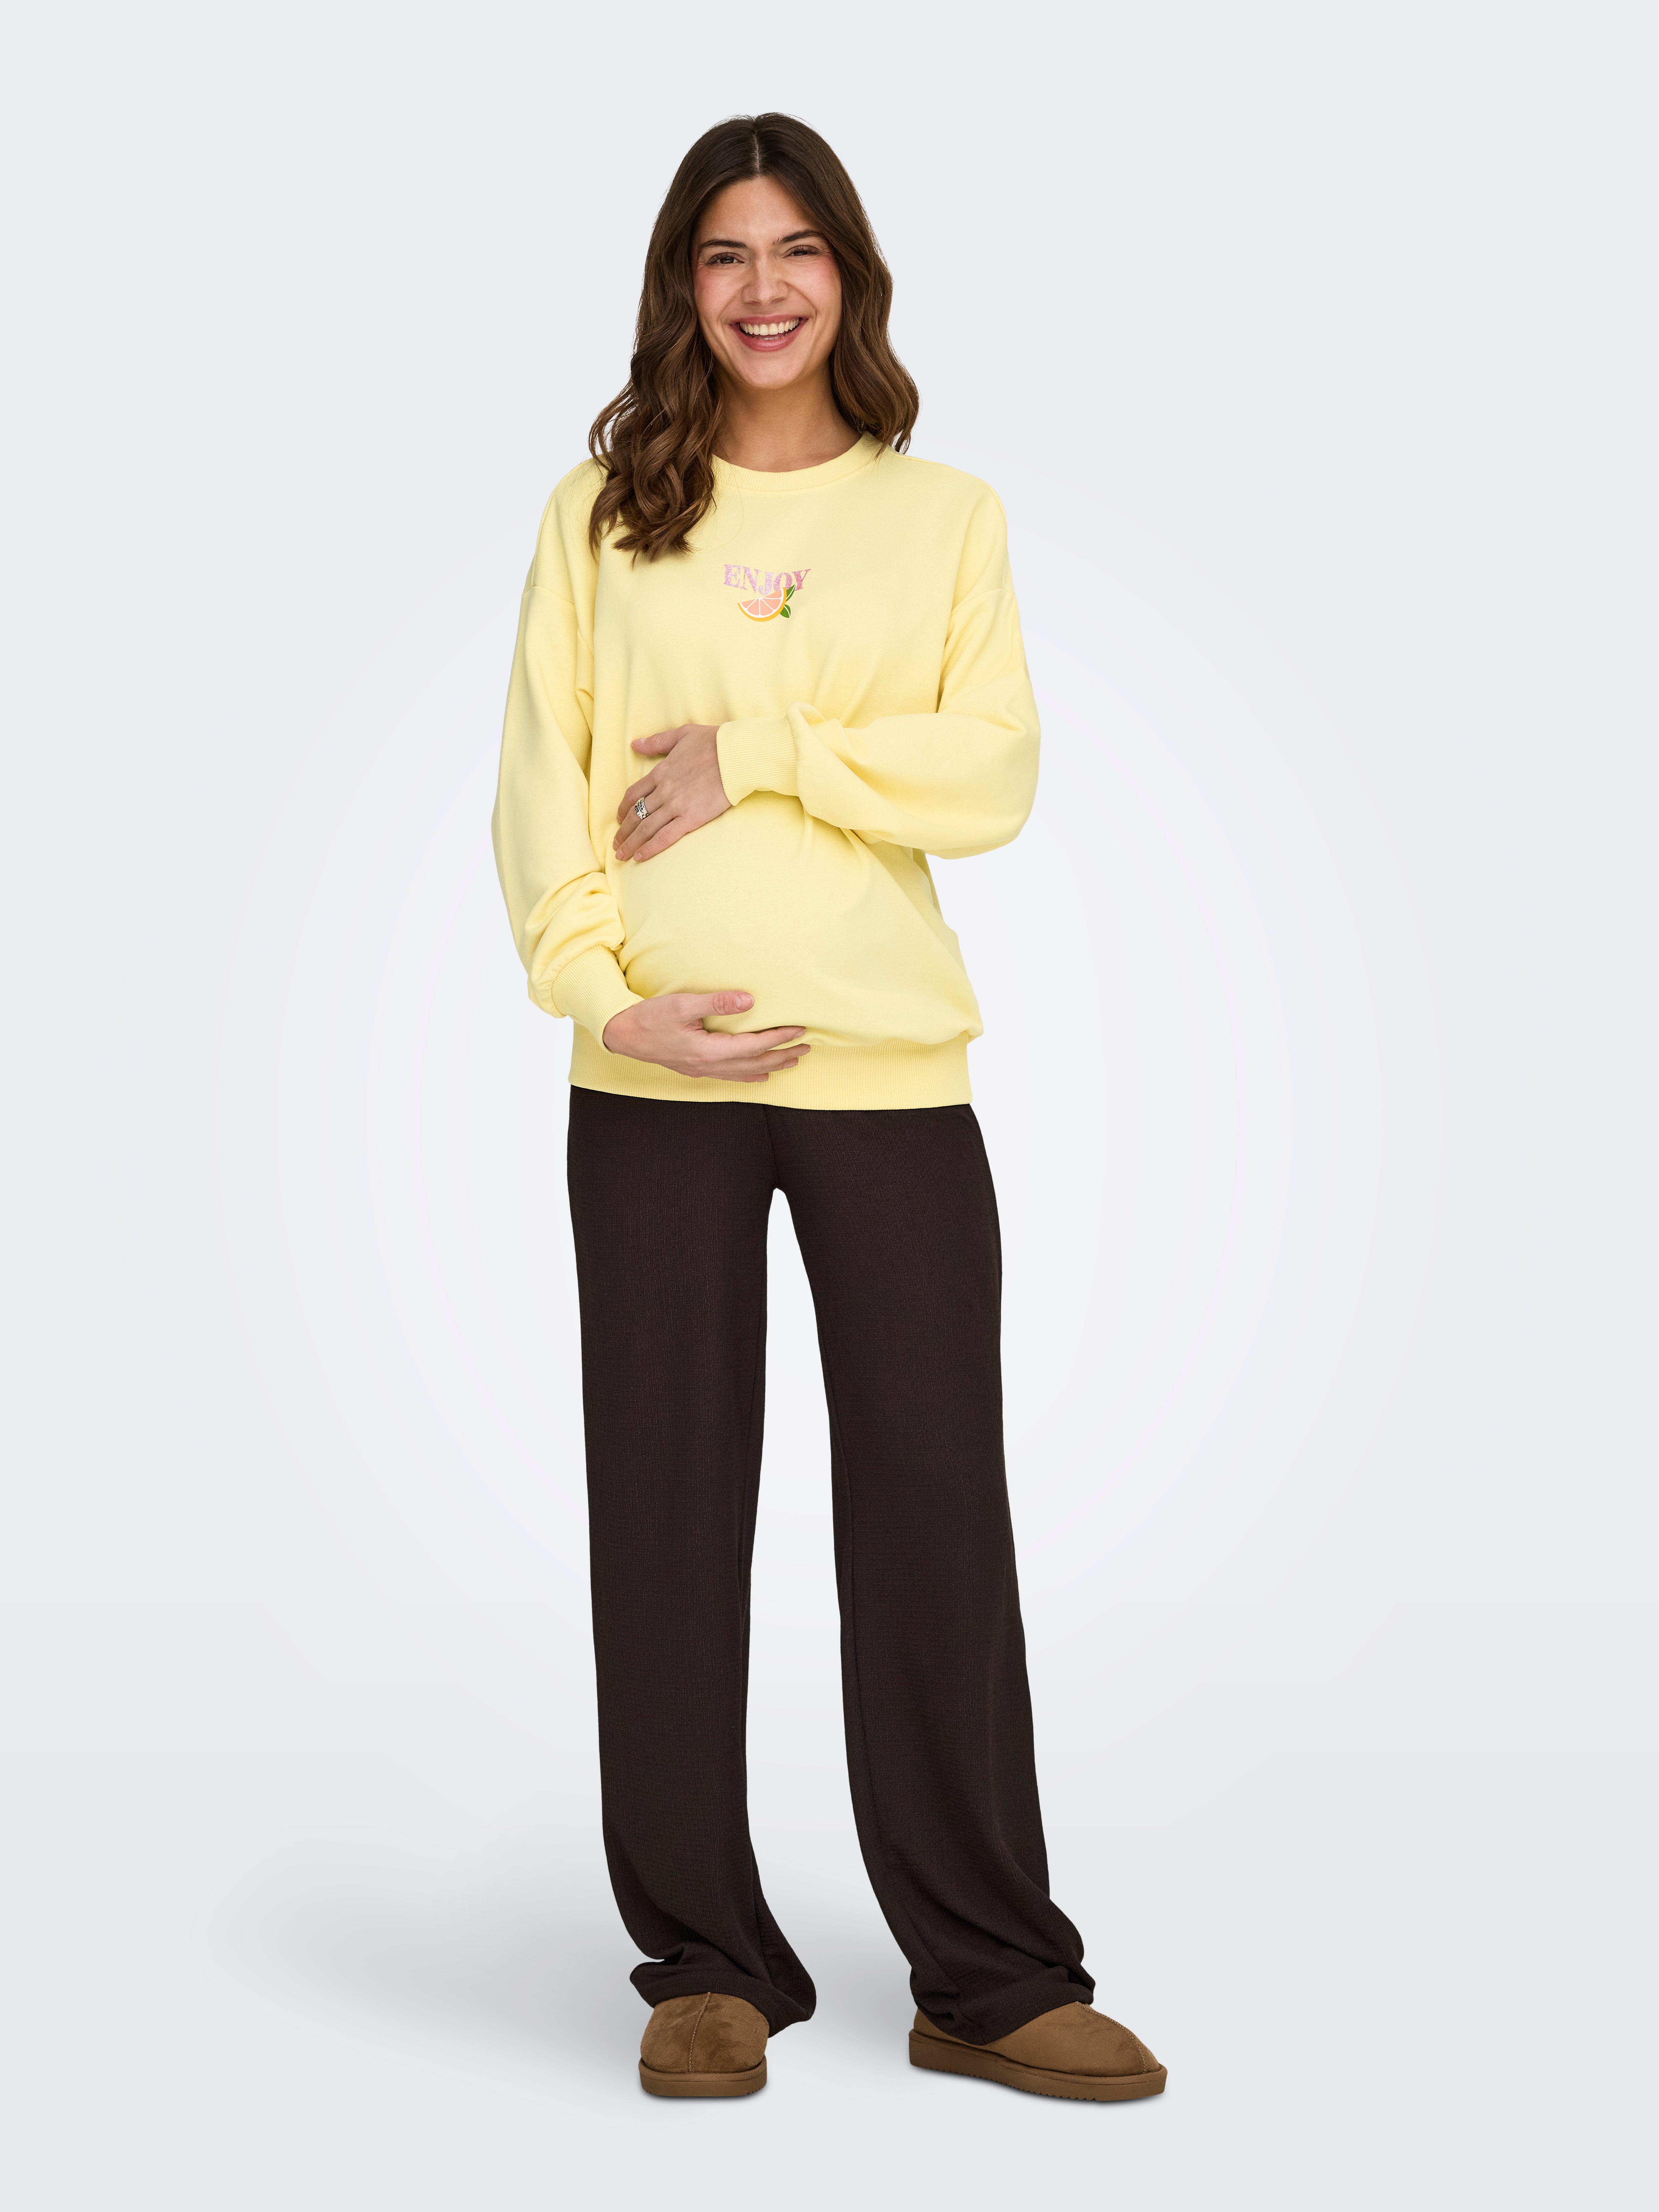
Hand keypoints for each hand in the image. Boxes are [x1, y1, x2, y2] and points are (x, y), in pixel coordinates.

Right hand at [601, 992, 809, 1083]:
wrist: (622, 1034)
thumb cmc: (649, 1017)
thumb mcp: (682, 1004)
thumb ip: (716, 1002)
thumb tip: (749, 1001)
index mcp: (709, 1051)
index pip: (754, 1046)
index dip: (779, 1038)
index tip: (800, 1029)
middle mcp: (709, 1066)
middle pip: (755, 1064)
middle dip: (783, 1056)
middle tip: (807, 1048)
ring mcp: (702, 1070)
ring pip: (745, 1073)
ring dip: (771, 1066)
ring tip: (792, 1061)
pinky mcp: (695, 1069)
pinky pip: (731, 1076)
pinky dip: (750, 1075)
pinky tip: (759, 1075)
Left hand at [614, 723, 728, 861]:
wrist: (735, 755)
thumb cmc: (713, 742)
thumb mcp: (681, 734)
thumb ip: (656, 742)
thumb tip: (635, 744)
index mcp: (661, 772)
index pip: (634, 794)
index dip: (623, 808)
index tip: (619, 819)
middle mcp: (664, 791)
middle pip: (636, 814)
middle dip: (623, 832)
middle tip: (616, 844)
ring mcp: (676, 806)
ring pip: (646, 828)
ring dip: (631, 843)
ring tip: (622, 855)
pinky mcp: (691, 818)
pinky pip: (665, 837)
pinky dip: (650, 848)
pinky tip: (640, 856)